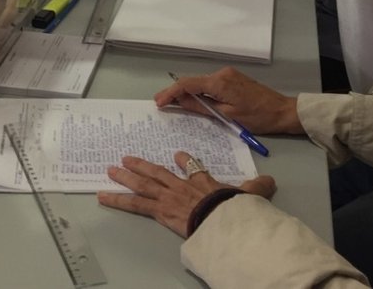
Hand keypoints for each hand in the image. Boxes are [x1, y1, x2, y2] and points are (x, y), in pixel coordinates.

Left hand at [97, 151, 275, 238]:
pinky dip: (117, 200)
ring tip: (110, 170)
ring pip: (143, 183)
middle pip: (158, 172)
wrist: (222, 217)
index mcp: (203, 181)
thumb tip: (270, 180)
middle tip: (125, 159)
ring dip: (125, 176)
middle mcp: (182, 185)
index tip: (177, 156)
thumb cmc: (234, 208)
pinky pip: (134, 204)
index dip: (183, 162)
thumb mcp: (249, 195)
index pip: (191, 168)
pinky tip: (103, 196)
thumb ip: (256, 187)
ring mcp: (168, 196)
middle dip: (142, 165)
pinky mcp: (159, 209)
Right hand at [155, 67, 302, 135]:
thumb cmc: (258, 117)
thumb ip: (202, 107)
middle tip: (161, 105)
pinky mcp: (233, 79)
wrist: (283, 111)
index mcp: (219, 82)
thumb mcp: (228, 116)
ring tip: (174, 105)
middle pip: (192, 81)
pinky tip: (194, 101)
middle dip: (175, 92)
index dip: (170, 92)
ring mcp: (228, 75)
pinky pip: (210, 84)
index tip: (158, 102)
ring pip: (201, 82)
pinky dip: (200, 91)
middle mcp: (222, 74)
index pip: (187, 84)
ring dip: (187, 92)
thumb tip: (181, 102)